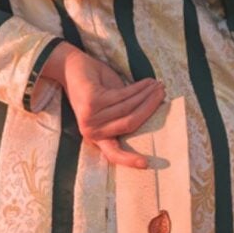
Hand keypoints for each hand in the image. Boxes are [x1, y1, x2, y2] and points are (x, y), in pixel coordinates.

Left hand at [43, 43, 163, 168]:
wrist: (71, 68)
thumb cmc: (96, 88)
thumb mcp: (113, 105)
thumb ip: (129, 112)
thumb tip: (157, 109)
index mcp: (96, 137)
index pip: (112, 153)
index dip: (129, 159)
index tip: (146, 164)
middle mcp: (91, 131)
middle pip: (130, 124)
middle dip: (150, 108)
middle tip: (163, 95)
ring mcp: (90, 117)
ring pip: (128, 108)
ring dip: (147, 95)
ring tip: (158, 85)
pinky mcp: (92, 103)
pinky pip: (122, 96)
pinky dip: (138, 88)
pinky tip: (148, 82)